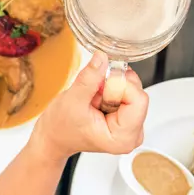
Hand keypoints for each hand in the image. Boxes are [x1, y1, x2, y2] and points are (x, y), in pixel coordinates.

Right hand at [31, 51, 148, 159]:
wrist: (54, 136)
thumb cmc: (61, 128)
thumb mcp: (73, 100)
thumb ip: (90, 78)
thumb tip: (102, 58)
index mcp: (123, 137)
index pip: (139, 99)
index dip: (119, 85)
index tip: (100, 84)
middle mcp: (132, 133)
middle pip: (137, 93)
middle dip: (114, 86)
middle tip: (94, 93)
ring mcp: (131, 125)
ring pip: (132, 89)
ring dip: (111, 86)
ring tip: (93, 98)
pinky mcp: (128, 116)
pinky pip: (127, 91)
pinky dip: (111, 89)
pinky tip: (97, 99)